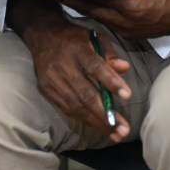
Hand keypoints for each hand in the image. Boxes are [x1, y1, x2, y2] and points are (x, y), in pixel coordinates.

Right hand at [25, 19, 131, 140]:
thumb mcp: (94, 38)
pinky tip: (97, 125)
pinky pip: (66, 108)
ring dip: (96, 122)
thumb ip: (109, 54)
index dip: (111, 81)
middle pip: (85, 93)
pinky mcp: (45, 88)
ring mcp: (52, 79)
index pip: (95, 67)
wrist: (41, 36)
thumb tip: (124, 68)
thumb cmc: (74, 38)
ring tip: (114, 133)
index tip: (128, 96)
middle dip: (106, 114)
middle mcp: (63, 65)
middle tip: (124, 129)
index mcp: (77, 49)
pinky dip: (83, 118)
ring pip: (75, 105)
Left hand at [56, 0, 169, 39]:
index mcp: (132, 6)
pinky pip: (106, 23)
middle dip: (69, 0)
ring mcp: (127, 31)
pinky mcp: (129, 35)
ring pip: (96, 18)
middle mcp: (127, 22)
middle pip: (90, 10)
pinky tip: (84, 3)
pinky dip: (93, 12)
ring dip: (79, 7)